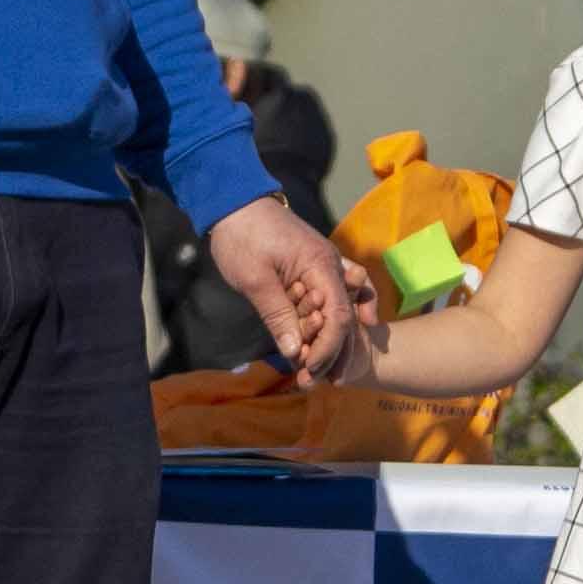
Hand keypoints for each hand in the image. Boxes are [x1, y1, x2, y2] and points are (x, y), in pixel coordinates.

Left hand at [208, 195, 361, 378]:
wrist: (235, 203)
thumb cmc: (243, 237)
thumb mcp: (255, 279)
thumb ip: (277, 314)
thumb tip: (293, 352)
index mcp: (321, 266)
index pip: (338, 316)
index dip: (326, 348)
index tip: (309, 370)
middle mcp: (332, 266)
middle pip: (347, 316)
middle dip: (333, 351)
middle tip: (316, 380)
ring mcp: (326, 266)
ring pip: (347, 308)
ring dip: (336, 340)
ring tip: (326, 370)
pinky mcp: (315, 269)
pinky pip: (339, 295)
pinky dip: (341, 318)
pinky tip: (337, 339)